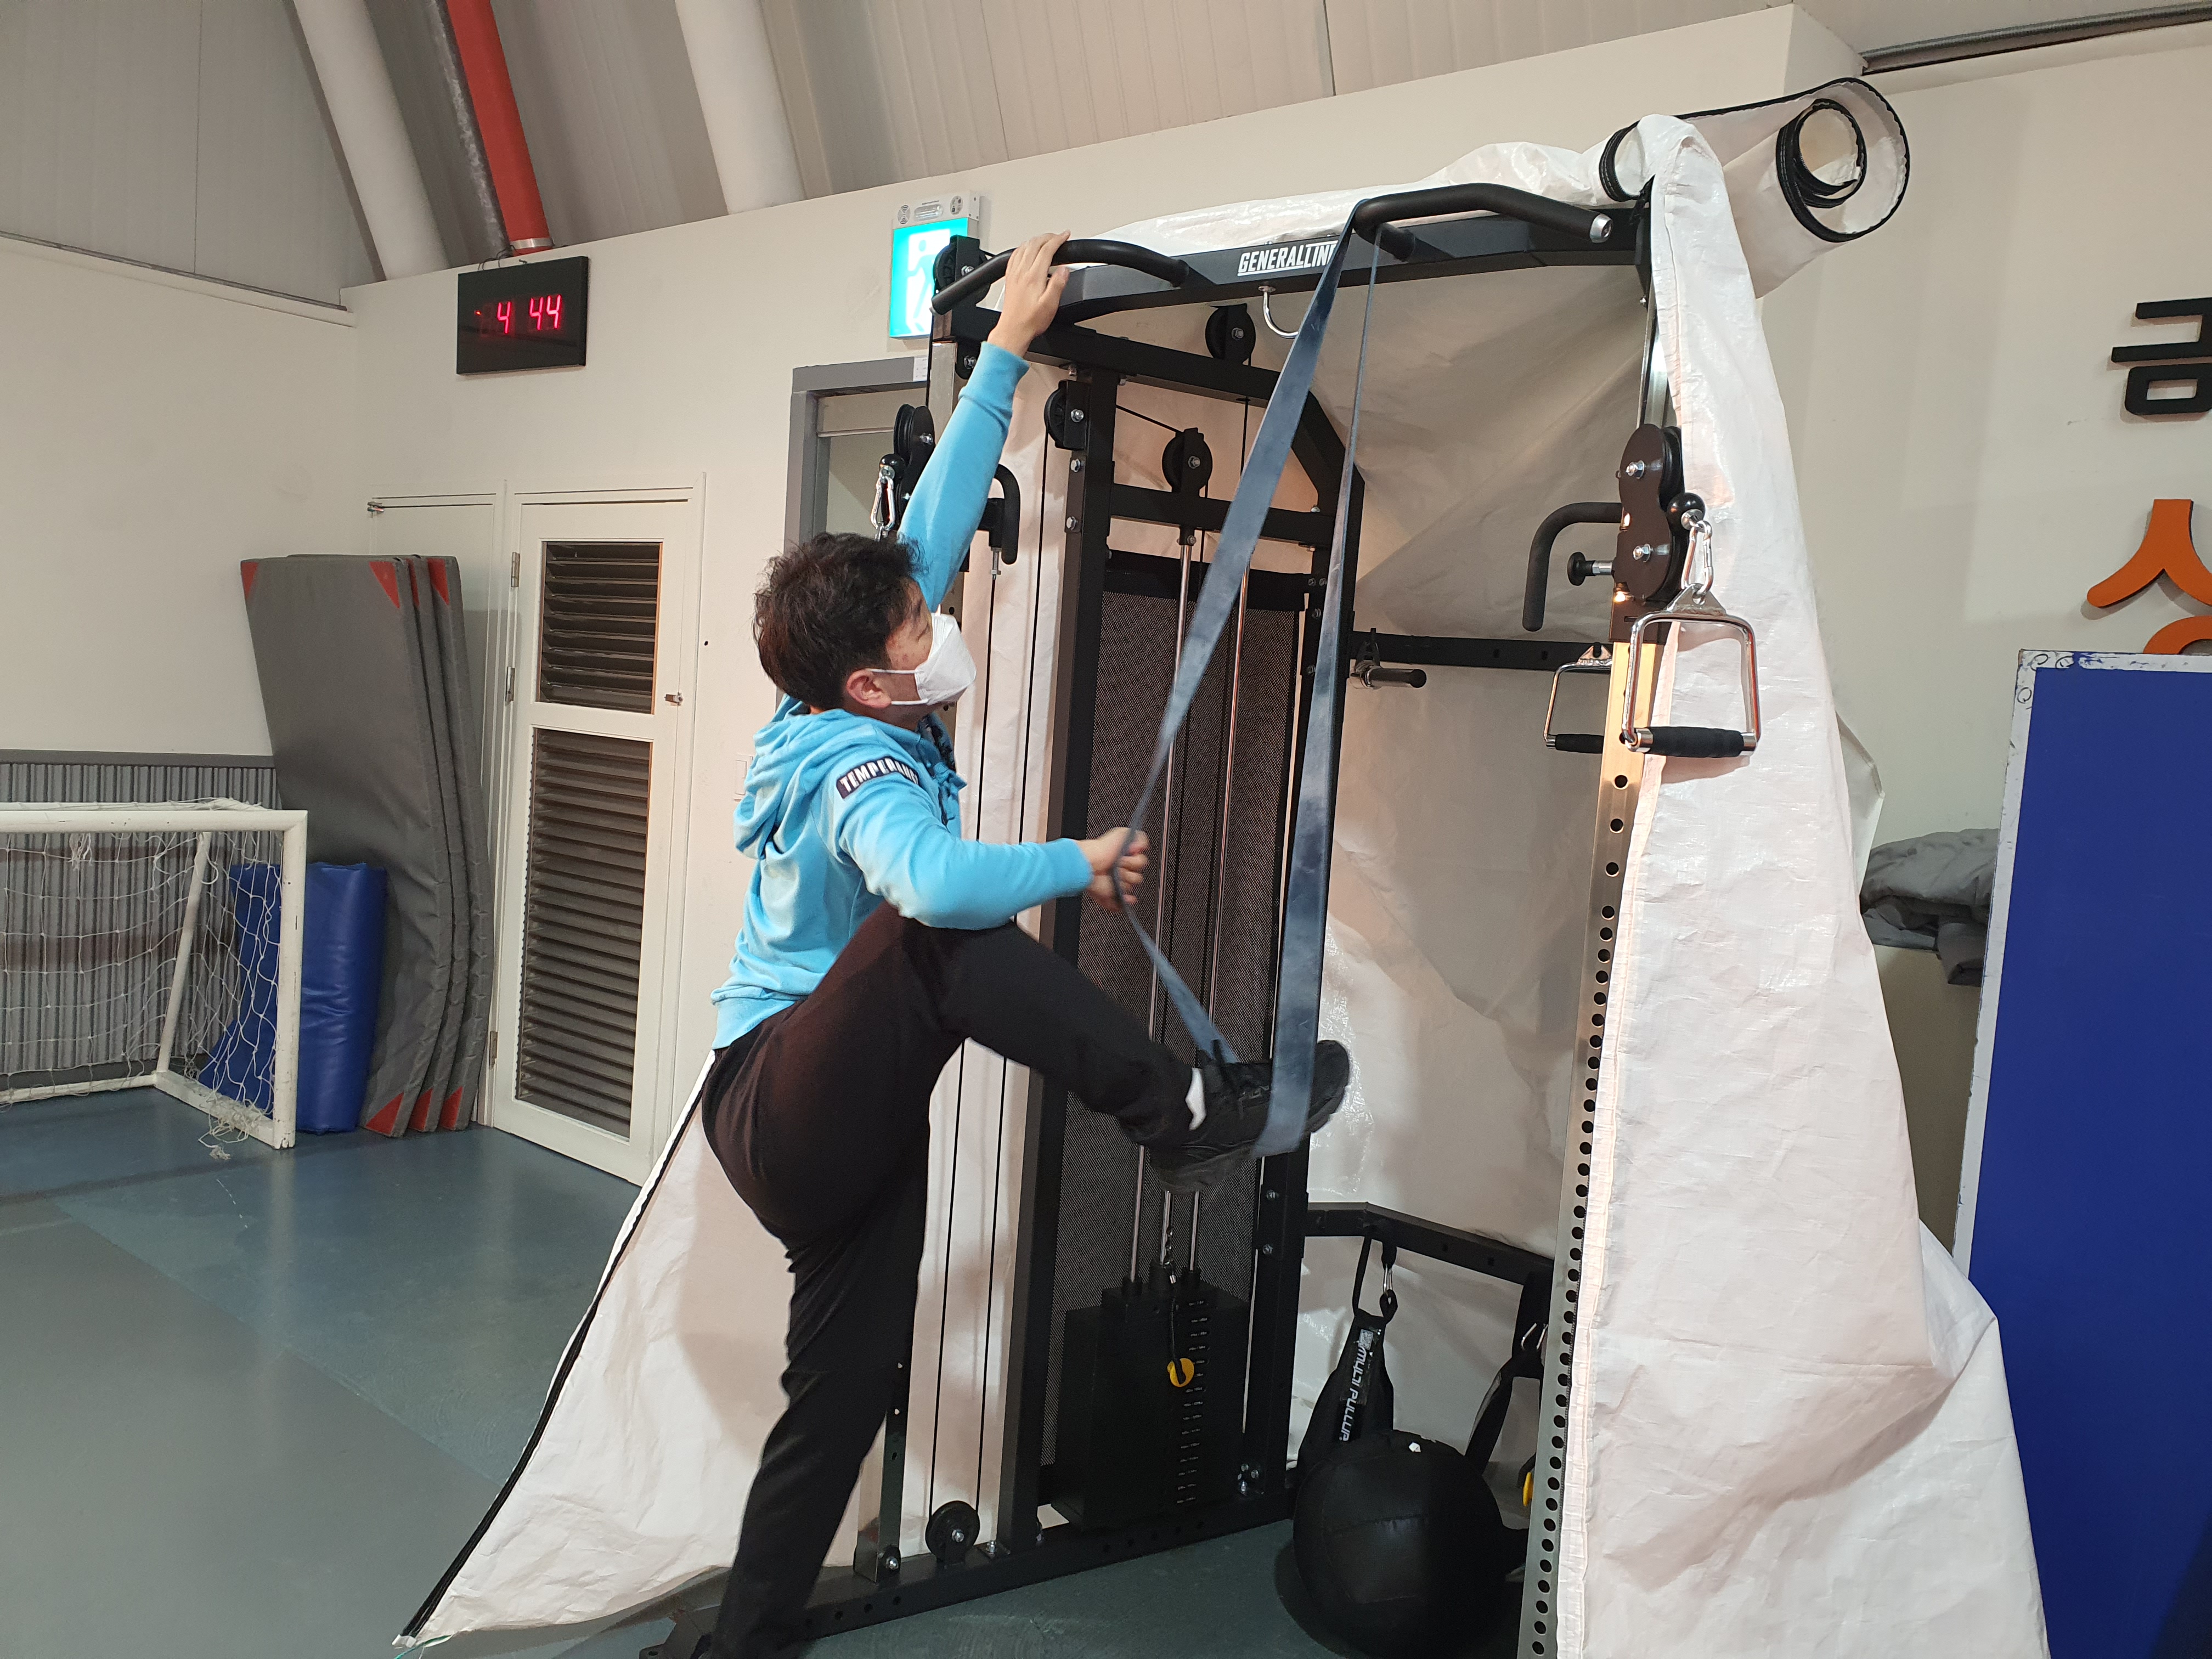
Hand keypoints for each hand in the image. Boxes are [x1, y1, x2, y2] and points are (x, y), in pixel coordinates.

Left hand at [986, 231, 1070, 357]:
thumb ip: (1058, 284)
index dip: (1058, 239)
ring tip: (1045, 239)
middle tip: (1058, 236)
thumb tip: (1064, 269)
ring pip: (1024, 247)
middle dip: (1048, 236)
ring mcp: (1014, 274)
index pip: (1047, 249)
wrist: (1013, 330)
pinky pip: (1014, 255)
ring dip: (1036, 239)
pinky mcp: (1010, 278)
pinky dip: (1023, 247)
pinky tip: (1026, 249)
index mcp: (1034, 276)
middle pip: (1035, 244)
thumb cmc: (1031, 320)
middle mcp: (1022, 272)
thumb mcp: (1051, 305)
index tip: (1065, 235)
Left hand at [1077, 827, 1147, 912]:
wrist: (1088, 863)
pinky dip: (1125, 902)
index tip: (1129, 854)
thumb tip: (1143, 847)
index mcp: (1123, 859)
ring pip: (1130, 886)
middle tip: (1119, 863)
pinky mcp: (1111, 895)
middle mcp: (1120, 871)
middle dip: (1129, 869)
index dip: (1136, 861)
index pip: (1139, 863)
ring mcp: (1116, 884)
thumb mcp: (1122, 833)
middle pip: (1137, 877)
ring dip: (1124, 880)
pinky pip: (1122, 904)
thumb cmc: (1101, 849)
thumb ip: (1138, 837)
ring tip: (1114, 873)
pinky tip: (1125, 898)